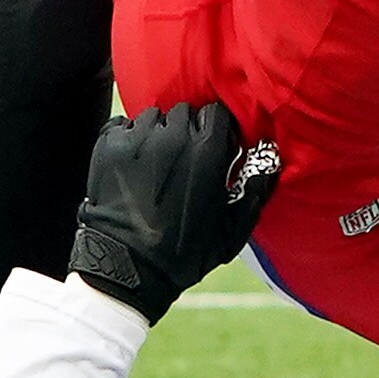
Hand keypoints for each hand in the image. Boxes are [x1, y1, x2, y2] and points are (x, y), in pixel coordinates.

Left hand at [69, 104, 281, 324]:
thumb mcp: (234, 228)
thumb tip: (271, 155)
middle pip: (185, 111)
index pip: (217, 112)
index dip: (218, 129)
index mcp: (207, 150)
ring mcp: (137, 139)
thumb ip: (257, 188)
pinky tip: (133, 161)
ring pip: (153, 116)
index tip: (216, 148)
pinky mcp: (107, 147)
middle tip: (186, 157)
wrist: (128, 266)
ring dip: (158, 132)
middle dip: (188, 129)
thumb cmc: (185, 251)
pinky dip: (128, 138)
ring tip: (157, 159)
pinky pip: (122, 126)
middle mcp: (172, 136)